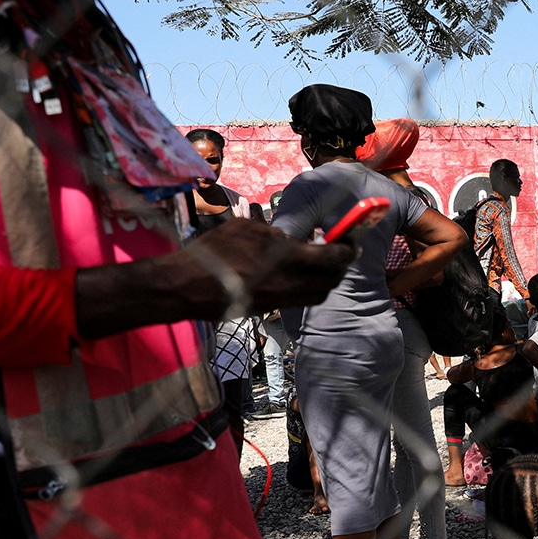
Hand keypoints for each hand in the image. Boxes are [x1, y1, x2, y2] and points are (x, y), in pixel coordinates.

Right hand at [185, 220, 352, 314]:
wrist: (185, 286)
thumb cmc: (211, 252)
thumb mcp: (244, 229)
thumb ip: (273, 233)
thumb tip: (288, 238)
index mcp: (286, 259)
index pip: (332, 258)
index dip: (347, 250)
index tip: (351, 243)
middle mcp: (289, 283)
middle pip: (331, 281)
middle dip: (340, 268)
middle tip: (341, 255)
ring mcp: (280, 300)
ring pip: (318, 295)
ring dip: (326, 281)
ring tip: (323, 267)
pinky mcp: (269, 309)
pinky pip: (300, 301)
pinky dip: (307, 289)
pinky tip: (299, 276)